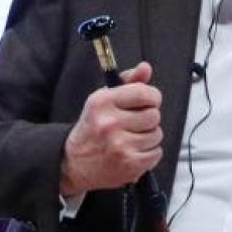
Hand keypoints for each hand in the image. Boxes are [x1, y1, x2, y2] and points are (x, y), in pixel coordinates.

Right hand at [59, 62, 162, 196]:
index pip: (143, 92)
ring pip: (156, 134)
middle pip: (153, 115)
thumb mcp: (103, 100)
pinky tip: (133, 152)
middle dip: (148, 119)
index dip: (151, 97)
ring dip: (148, 137)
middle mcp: (109, 123)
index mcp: (102, 102)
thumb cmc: (92, 129)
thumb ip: (127, 82)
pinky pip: (156, 153)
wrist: (74, 163)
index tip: (147, 101)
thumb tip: (145, 67)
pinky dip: (148, 154)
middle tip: (134, 123)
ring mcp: (119, 145)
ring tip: (131, 139)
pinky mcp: (129, 164)